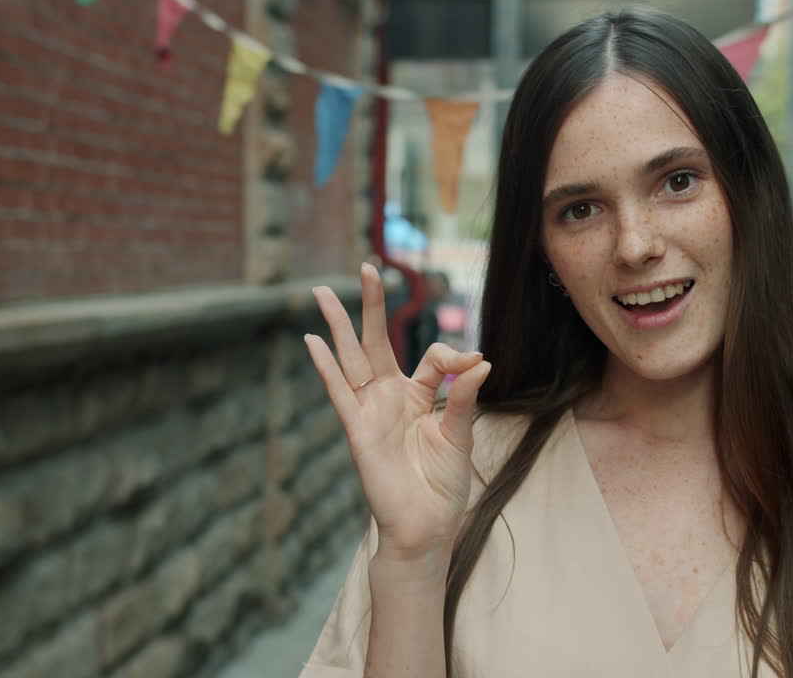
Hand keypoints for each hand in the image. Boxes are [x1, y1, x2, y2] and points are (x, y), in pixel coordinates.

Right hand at [305, 263, 490, 563]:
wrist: (426, 526)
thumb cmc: (442, 485)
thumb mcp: (459, 436)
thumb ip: (462, 398)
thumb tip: (480, 361)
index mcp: (417, 396)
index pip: (432, 358)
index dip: (456, 356)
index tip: (476, 365)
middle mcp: (389, 397)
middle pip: (375, 341)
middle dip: (371, 304)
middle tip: (367, 266)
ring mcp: (370, 411)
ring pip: (351, 358)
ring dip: (338, 324)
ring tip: (322, 291)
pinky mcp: (358, 430)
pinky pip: (339, 392)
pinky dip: (325, 367)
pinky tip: (312, 341)